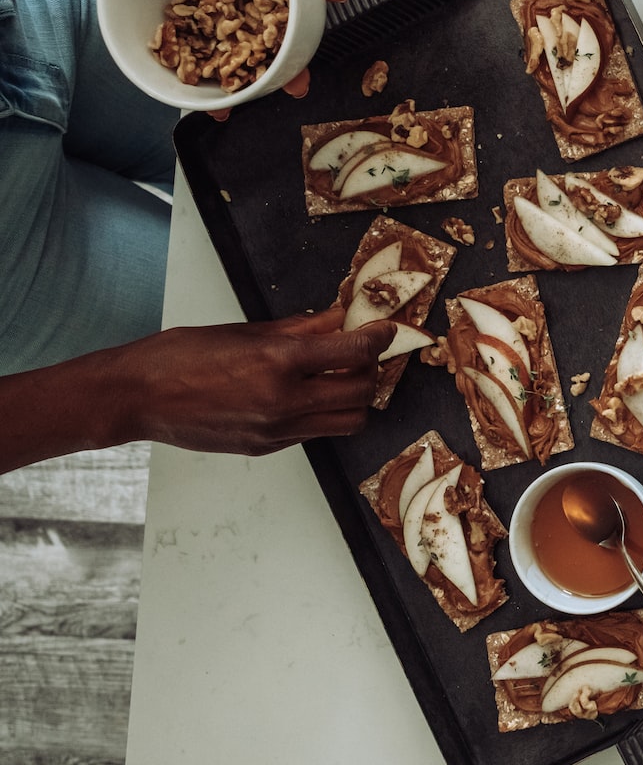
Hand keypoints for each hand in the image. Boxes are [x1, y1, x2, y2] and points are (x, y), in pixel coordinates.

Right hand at [96, 308, 391, 456]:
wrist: (135, 397)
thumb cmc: (180, 356)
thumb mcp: (245, 331)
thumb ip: (302, 328)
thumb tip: (341, 316)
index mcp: (277, 362)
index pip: (354, 351)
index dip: (379, 337)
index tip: (385, 328)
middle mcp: (283, 401)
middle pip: (362, 391)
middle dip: (371, 369)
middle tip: (362, 351)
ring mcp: (276, 430)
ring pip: (348, 421)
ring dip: (355, 398)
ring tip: (339, 376)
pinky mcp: (266, 448)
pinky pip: (316, 432)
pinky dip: (324, 412)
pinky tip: (307, 393)